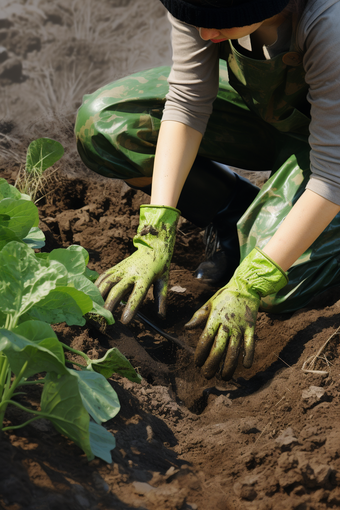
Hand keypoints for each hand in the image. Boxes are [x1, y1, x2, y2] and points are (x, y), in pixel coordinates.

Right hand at [95, 205, 179, 323]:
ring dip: (99, 294)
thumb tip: (161, 317)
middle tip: (105, 316)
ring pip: (107, 281)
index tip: (124, 321)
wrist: (153, 245)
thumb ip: (161, 298)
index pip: (137, 295)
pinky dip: (97, 285)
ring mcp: (122, 268)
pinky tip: (92, 294)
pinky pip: (104, 276)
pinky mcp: (116, 267)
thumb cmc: (160, 266)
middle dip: (110, 303)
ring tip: (94, 307)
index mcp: (145, 277)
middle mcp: (131, 272)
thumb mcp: (164, 281)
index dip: (130, 308)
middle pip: (118, 288)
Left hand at [186, 248, 287, 379]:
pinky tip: (246, 366)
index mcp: (214, 318)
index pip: (205, 339)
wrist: (245, 287)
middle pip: (218, 348)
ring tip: (224, 377)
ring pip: (234, 350)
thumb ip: (198, 317)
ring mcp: (240, 327)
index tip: (197, 363)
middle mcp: (227, 324)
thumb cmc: (223, 297)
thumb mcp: (208, 304)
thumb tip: (186, 327)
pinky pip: (250, 344)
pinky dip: (248, 355)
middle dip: (212, 364)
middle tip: (207, 375)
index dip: (200, 353)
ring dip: (229, 365)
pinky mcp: (251, 328)